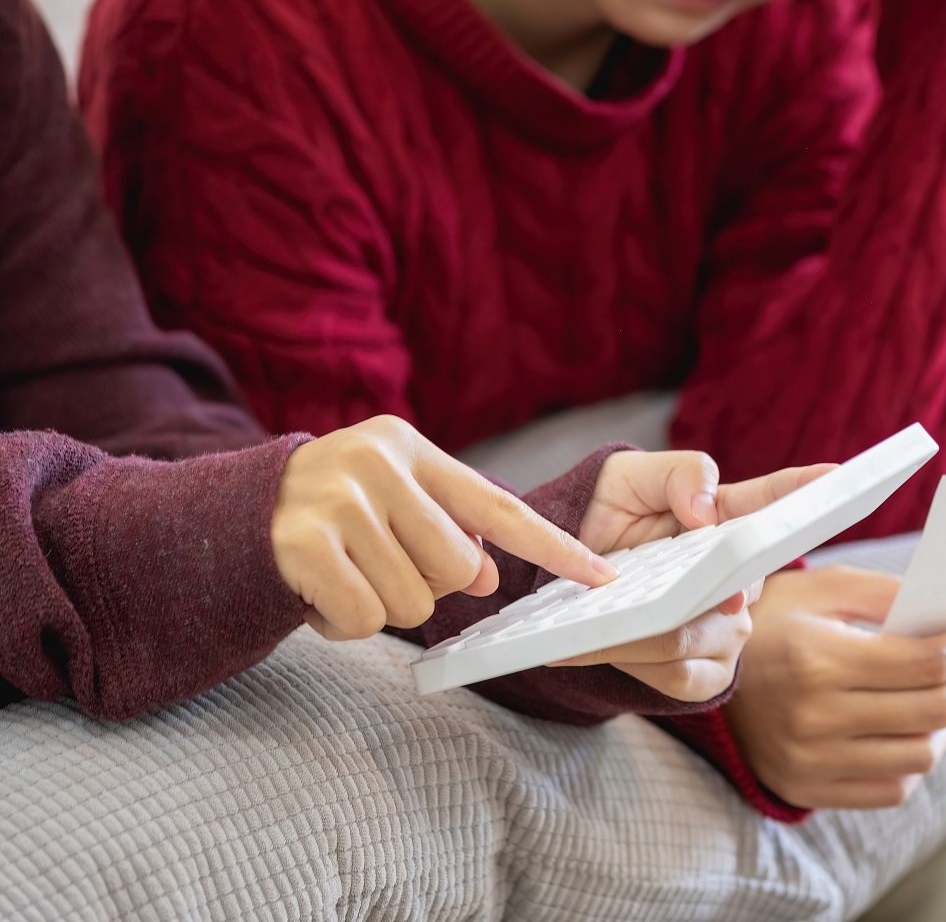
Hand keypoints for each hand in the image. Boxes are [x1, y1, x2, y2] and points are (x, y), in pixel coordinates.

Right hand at [274, 415, 614, 640]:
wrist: (219, 521)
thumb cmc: (324, 518)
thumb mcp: (388, 504)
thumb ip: (446, 530)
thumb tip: (488, 578)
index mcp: (407, 447)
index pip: (499, 507)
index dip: (554, 548)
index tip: (602, 578)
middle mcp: (376, 462)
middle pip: (455, 569)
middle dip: (422, 587)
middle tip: (374, 567)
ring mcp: (336, 499)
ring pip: (411, 602)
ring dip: (377, 607)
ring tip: (340, 575)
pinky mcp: (300, 544)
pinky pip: (364, 619)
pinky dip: (343, 624)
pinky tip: (316, 595)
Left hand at [553, 450, 835, 701]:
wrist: (569, 573)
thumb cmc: (610, 515)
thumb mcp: (633, 476)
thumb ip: (680, 474)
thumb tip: (707, 513)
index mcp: (731, 518)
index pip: (775, 503)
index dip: (807, 490)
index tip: (836, 474)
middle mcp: (742, 578)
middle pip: (730, 590)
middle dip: (681, 593)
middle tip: (629, 586)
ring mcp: (730, 626)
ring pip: (693, 638)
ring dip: (638, 632)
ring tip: (594, 616)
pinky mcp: (708, 671)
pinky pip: (680, 676)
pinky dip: (634, 661)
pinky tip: (605, 645)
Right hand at [724, 566, 945, 808]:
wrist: (698, 670)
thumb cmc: (771, 620)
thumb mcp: (821, 588)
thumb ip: (885, 591)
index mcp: (818, 658)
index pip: (926, 662)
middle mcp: (815, 716)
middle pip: (934, 711)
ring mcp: (811, 760)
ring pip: (920, 756)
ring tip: (945, 693)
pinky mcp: (808, 787)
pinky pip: (892, 788)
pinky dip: (914, 759)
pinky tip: (910, 727)